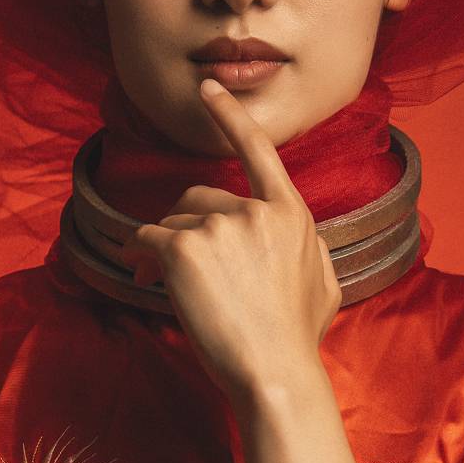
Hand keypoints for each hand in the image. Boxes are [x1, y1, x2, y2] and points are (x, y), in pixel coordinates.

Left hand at [113, 78, 341, 405]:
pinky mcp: (184, 247)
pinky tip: (142, 276)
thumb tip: (293, 238)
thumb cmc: (297, 340)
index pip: (257, 153)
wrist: (275, 372)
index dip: (230, 117)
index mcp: (291, 215)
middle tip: (174, 268)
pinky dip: (138, 255)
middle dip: (184, 229)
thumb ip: (306, 248)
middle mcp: (255, 211)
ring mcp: (219, 226)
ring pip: (172, 224)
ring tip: (166, 286)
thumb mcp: (324, 284)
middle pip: (198, 199)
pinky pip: (146, 239)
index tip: (207, 90)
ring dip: (163, 251)